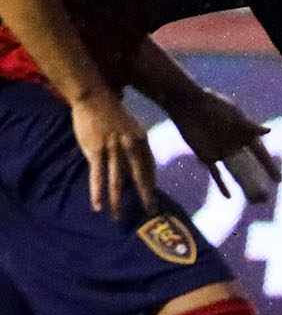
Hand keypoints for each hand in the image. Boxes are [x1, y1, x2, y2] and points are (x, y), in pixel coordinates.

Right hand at [75, 90, 156, 218]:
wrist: (94, 97)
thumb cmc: (111, 112)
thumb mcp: (130, 126)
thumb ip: (134, 143)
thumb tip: (136, 159)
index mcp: (142, 139)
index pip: (150, 166)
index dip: (151, 182)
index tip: (153, 195)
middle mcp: (131, 145)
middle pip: (140, 176)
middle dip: (145, 196)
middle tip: (150, 212)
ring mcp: (113, 148)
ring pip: (117, 180)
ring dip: (118, 200)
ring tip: (118, 217)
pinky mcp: (95, 150)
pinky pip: (97, 175)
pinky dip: (97, 192)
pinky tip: (97, 205)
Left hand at [172, 89, 276, 206]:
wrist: (187, 104)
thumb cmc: (212, 105)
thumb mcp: (232, 114)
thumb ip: (249, 125)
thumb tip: (268, 132)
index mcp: (245, 133)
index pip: (261, 154)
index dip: (269, 167)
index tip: (278, 180)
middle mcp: (236, 144)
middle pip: (250, 166)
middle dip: (260, 179)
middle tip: (268, 195)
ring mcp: (221, 151)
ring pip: (236, 172)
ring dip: (244, 185)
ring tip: (254, 199)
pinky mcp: (206, 156)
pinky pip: (216, 174)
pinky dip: (222, 185)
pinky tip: (229, 197)